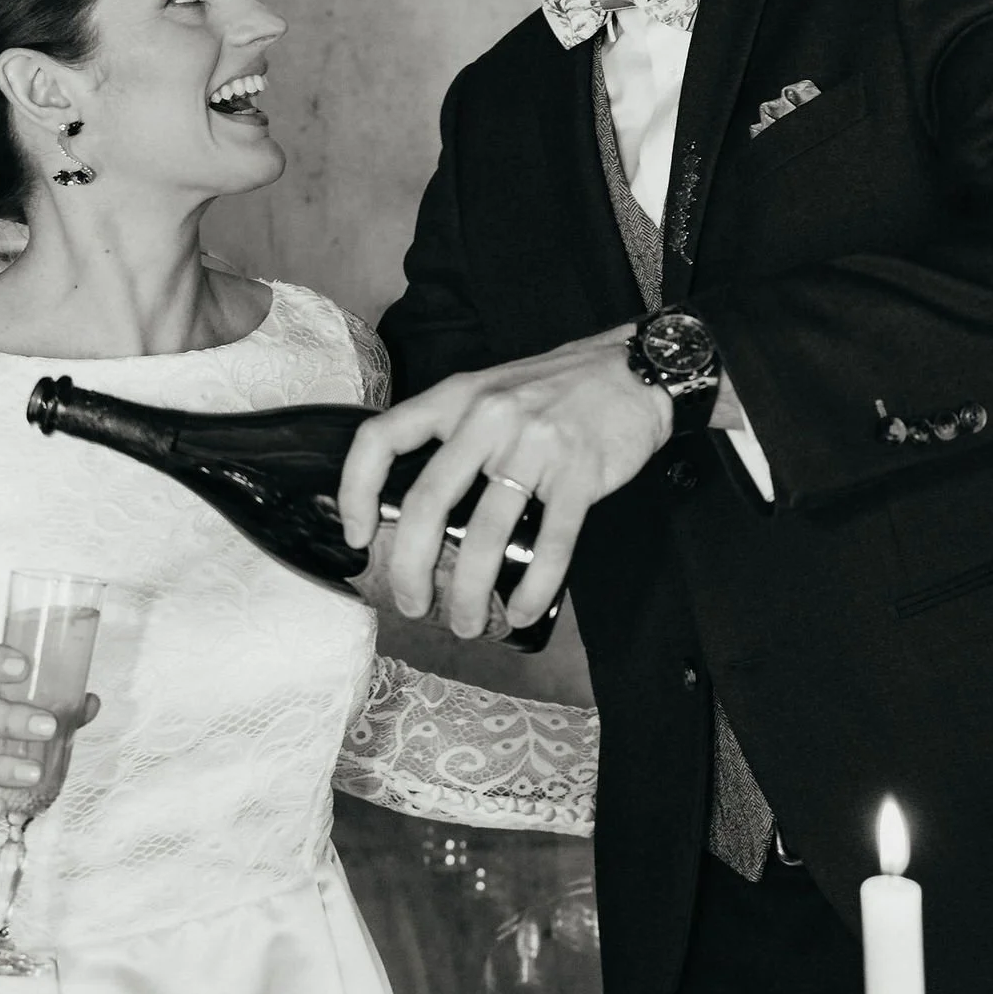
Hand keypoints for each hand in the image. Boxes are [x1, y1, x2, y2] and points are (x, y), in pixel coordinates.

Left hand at [338, 331, 672, 636]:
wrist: (635, 370)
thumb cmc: (556, 389)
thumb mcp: (491, 391)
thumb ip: (455, 434)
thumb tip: (416, 508)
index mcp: (456, 396)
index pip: (381, 438)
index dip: (356, 491)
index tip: (357, 536)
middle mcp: (489, 417)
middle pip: (429, 503)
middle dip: (412, 568)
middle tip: (413, 604)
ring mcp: (536, 444)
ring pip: (486, 534)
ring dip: (472, 592)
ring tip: (468, 622)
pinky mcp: (581, 473)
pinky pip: (551, 543)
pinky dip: (535, 587)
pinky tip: (524, 610)